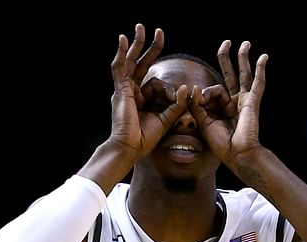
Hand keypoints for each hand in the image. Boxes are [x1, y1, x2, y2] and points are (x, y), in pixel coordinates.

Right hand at [109, 23, 186, 160]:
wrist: (130, 148)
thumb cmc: (145, 138)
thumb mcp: (166, 119)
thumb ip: (176, 104)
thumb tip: (186, 88)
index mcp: (141, 100)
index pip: (155, 82)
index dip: (169, 87)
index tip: (180, 92)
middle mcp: (131, 92)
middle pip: (140, 64)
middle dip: (148, 48)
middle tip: (157, 32)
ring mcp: (124, 90)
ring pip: (130, 62)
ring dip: (136, 44)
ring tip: (140, 28)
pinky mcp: (120, 90)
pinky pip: (120, 68)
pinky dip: (122, 53)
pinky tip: (124, 40)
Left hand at [190, 40, 267, 167]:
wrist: (237, 154)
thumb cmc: (221, 144)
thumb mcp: (203, 122)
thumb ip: (197, 105)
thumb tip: (193, 88)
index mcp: (221, 108)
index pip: (211, 91)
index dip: (203, 94)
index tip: (199, 100)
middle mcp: (234, 102)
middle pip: (230, 75)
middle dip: (227, 59)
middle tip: (226, 43)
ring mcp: (244, 101)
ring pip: (243, 75)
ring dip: (242, 58)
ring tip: (243, 43)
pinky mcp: (252, 102)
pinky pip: (258, 83)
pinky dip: (261, 70)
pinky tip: (263, 57)